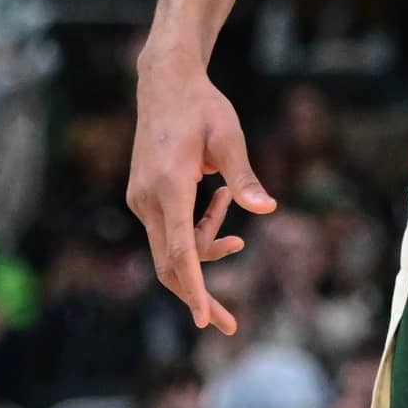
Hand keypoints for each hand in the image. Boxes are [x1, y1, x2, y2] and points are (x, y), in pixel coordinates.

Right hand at [128, 50, 273, 332]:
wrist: (164, 83)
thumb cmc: (202, 106)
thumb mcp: (229, 135)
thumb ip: (244, 176)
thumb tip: (267, 209)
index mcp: (169, 185)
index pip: (179, 249)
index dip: (194, 287)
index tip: (204, 319)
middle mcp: (147, 198)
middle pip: (170, 263)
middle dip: (200, 294)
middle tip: (230, 325)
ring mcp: (140, 200)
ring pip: (170, 249)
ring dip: (204, 250)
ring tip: (235, 233)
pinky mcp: (143, 198)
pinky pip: (167, 231)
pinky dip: (194, 232)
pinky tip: (217, 201)